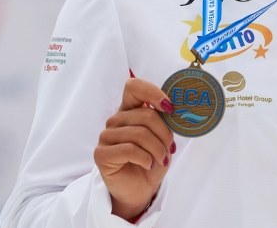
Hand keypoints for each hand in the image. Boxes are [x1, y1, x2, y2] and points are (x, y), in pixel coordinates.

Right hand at [94, 78, 176, 219]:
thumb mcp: (162, 137)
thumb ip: (164, 119)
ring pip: (139, 134)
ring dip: (157, 149)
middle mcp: (115, 120)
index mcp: (129, 109)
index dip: (153, 93)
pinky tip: (148, 165)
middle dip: (164, 134)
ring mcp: (105, 136)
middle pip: (145, 115)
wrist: (140, 189)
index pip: (134, 86)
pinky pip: (129, 149)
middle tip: (170, 149)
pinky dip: (145, 158)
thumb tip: (174, 107)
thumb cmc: (152, 160)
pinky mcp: (101, 154)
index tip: (169, 108)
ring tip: (161, 159)